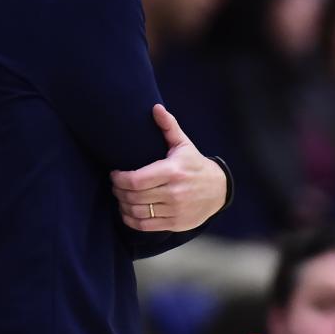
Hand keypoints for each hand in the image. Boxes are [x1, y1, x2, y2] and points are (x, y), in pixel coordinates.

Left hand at [111, 105, 226, 232]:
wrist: (219, 190)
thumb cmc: (195, 166)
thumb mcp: (184, 145)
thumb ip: (168, 127)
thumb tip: (155, 108)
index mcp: (173, 172)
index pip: (136, 180)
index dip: (119, 179)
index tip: (115, 174)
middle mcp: (174, 193)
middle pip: (134, 197)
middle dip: (118, 191)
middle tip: (115, 186)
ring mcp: (175, 210)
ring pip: (137, 212)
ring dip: (123, 205)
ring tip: (121, 197)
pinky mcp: (175, 223)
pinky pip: (145, 225)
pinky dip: (131, 220)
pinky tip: (127, 211)